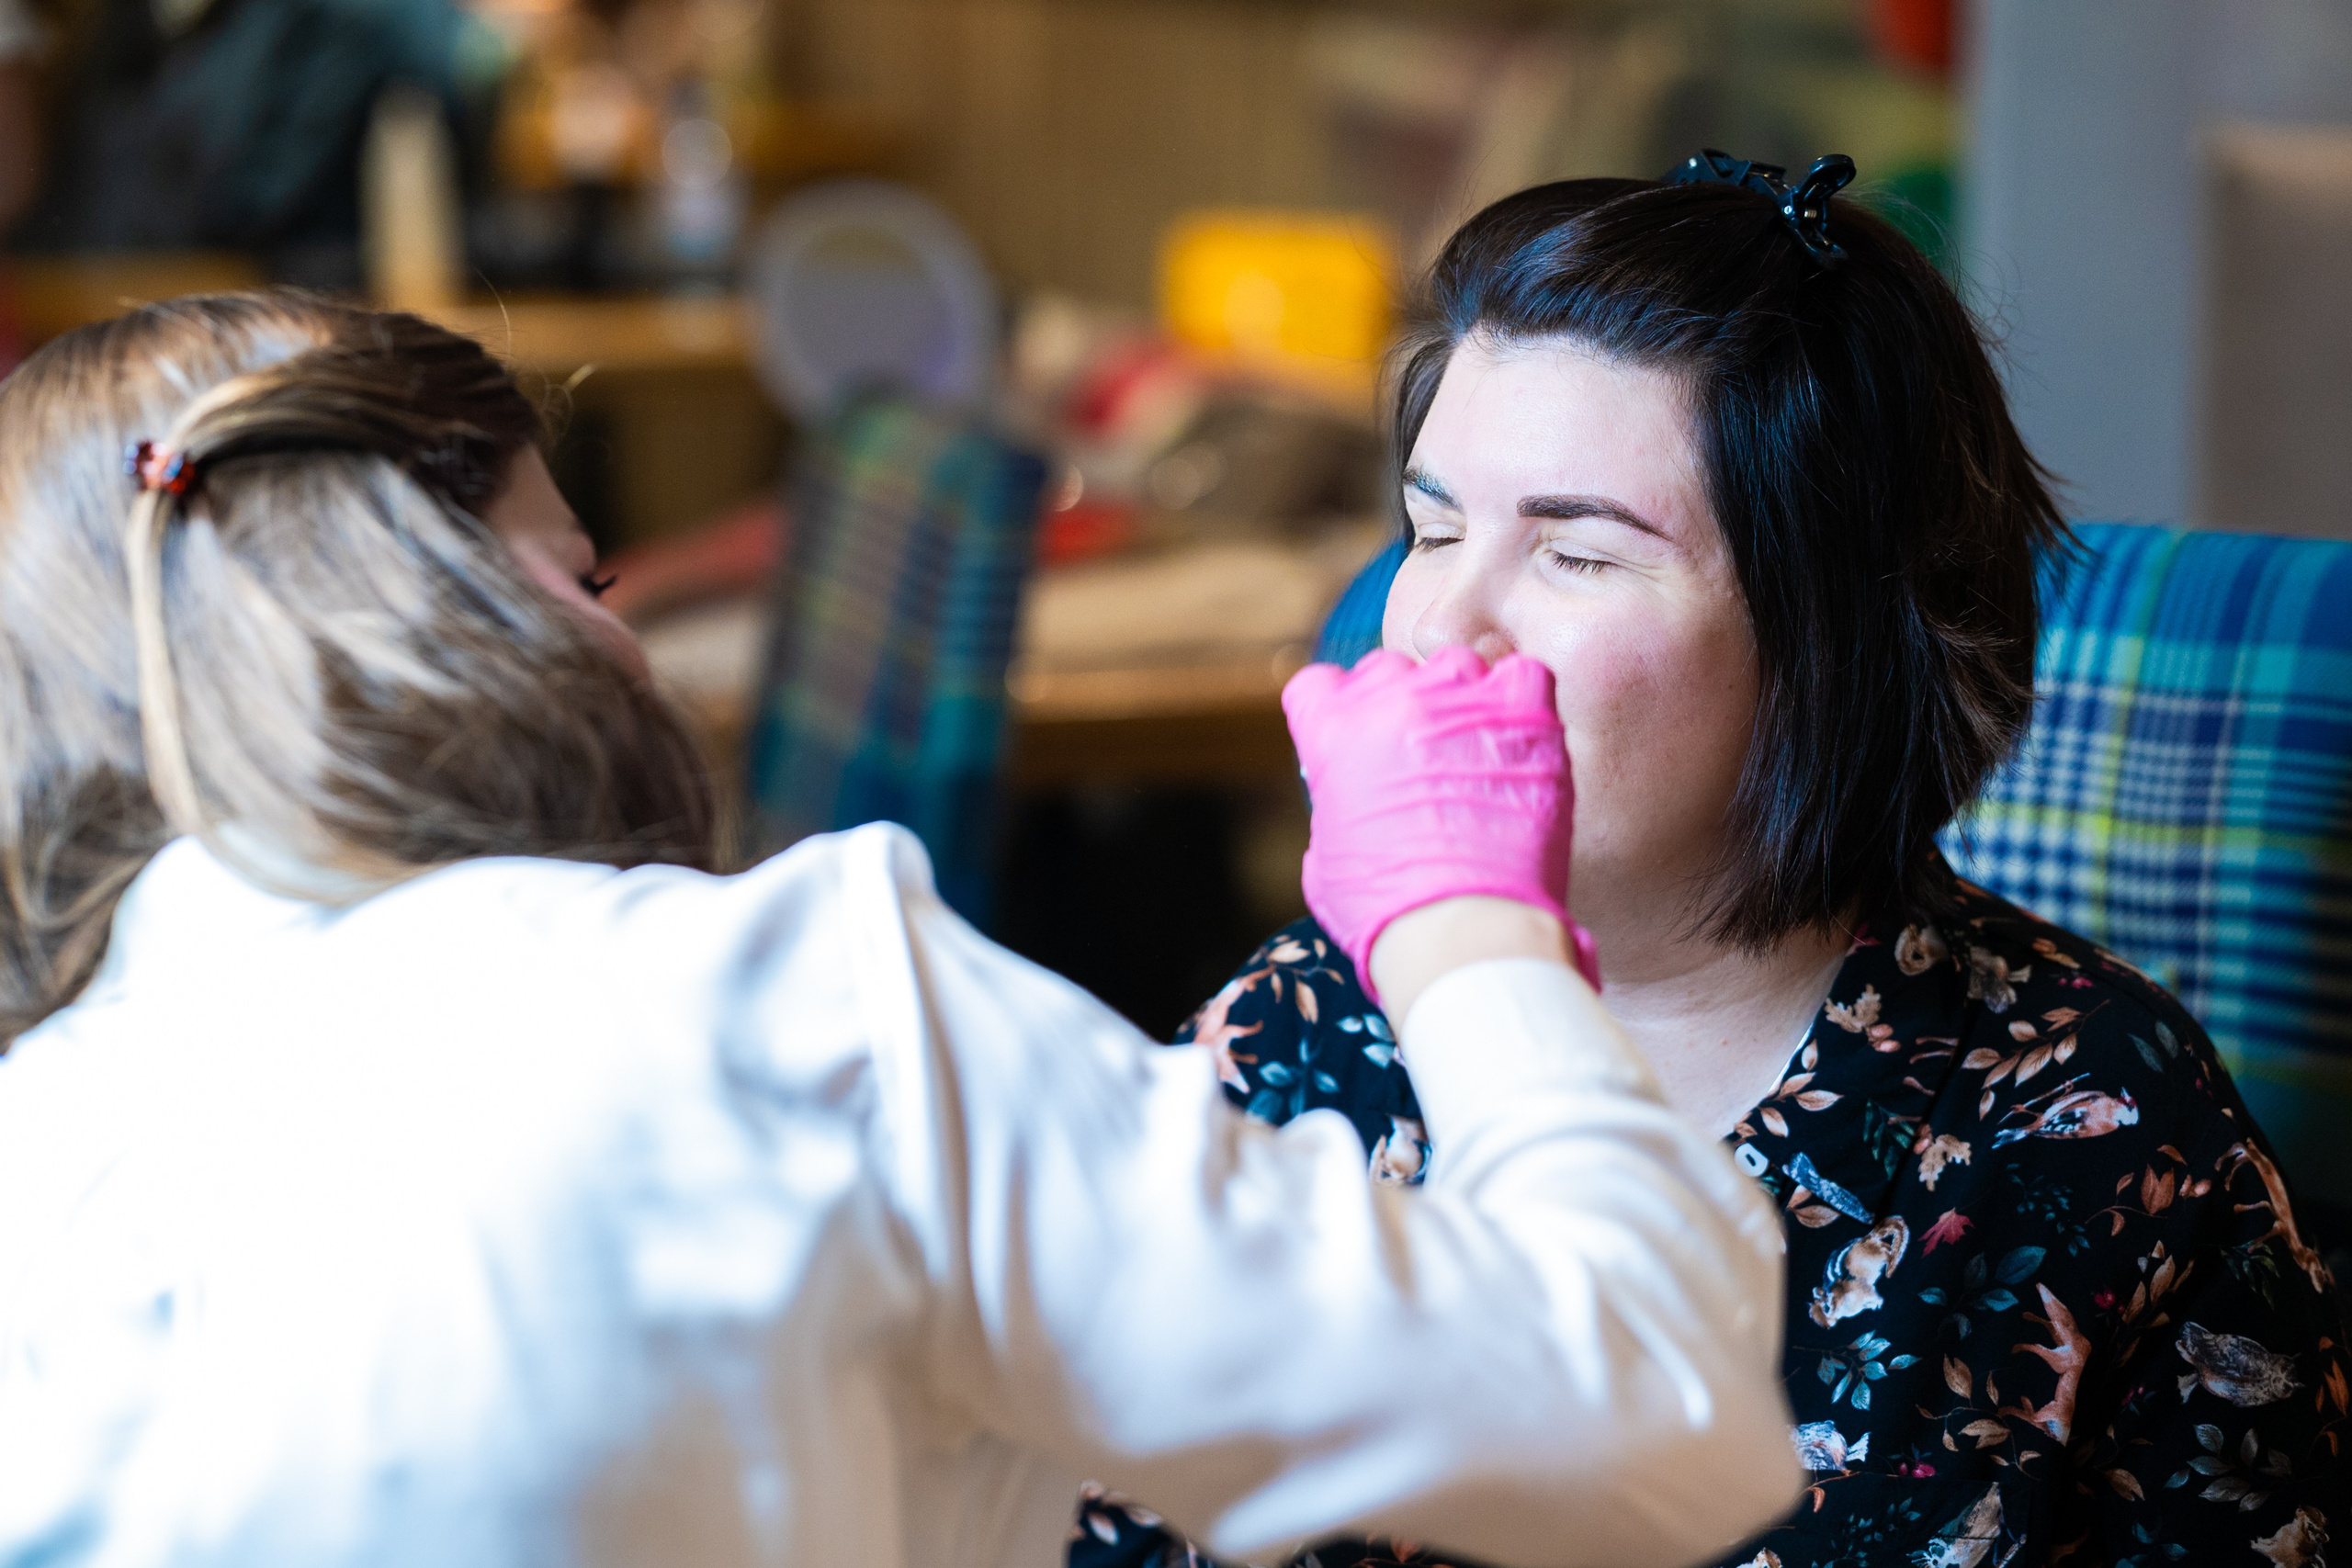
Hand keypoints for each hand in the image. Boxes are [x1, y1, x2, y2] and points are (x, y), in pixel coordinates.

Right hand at [1283, 646, 1600, 1004]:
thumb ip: (1336, 805)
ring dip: (1460, 700)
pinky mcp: (1524, 711)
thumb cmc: (1388, 911)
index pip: (1319, 685)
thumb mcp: (1327, 857)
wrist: (1466, 929)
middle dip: (1399, 706)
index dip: (1338, 713)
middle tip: (1421, 758)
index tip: (1359, 743)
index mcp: (1330, 730)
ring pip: (1456, 664)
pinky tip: (1518, 739)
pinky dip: (1520, 700)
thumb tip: (1353, 800)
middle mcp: (1390, 699)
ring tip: (1475, 753)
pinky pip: (1523, 673)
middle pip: (1388, 669)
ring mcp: (1459, 698)